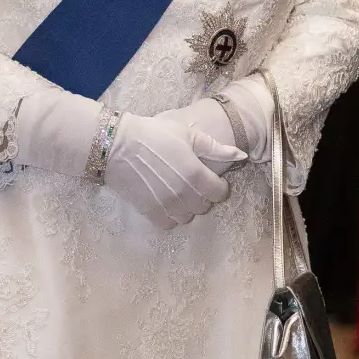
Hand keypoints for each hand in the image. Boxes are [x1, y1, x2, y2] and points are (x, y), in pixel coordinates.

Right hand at [105, 114, 245, 228]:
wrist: (117, 145)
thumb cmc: (155, 134)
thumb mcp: (188, 135)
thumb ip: (216, 148)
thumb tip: (241, 156)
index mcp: (198, 175)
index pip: (220, 193)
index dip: (218, 185)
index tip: (209, 178)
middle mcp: (186, 194)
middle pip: (204, 206)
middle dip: (202, 196)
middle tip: (191, 183)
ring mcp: (168, 206)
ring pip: (187, 217)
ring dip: (186, 207)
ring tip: (177, 192)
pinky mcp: (151, 212)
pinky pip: (168, 224)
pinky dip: (170, 216)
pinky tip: (165, 202)